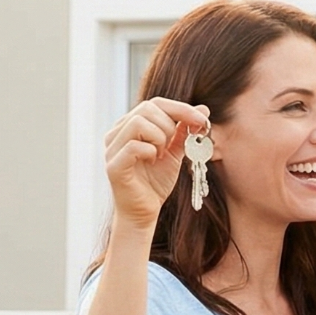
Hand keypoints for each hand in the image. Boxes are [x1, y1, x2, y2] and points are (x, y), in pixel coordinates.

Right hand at [103, 98, 208, 228]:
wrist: (145, 211)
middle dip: (169, 126)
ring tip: (161, 154)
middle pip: (147, 108)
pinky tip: (153, 161)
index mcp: (130, 125)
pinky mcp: (113, 165)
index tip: (202, 120)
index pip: (155, 103)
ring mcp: (112, 148)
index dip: (181, 108)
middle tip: (171, 146)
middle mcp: (117, 132)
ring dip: (159, 138)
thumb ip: (185, 131)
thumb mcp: (175, 152)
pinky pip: (133, 146)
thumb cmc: (156, 180)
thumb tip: (203, 109)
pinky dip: (150, 151)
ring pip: (138, 123)